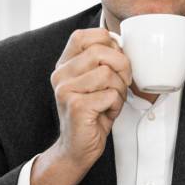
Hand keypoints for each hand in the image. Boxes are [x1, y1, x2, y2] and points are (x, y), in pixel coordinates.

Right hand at [50, 27, 131, 168]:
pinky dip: (116, 105)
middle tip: (123, 82)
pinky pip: (110, 95)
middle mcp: (60, 74)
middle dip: (122, 66)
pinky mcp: (76, 106)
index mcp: (64, 64)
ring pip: (108, 73)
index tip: (114, 60)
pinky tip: (106, 113)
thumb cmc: (93, 112)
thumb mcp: (96, 81)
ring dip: (119, 89)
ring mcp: (65, 90)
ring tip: (111, 101)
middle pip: (101, 51)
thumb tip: (120, 43)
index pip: (83, 35)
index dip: (106, 43)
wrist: (77, 149)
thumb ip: (102, 60)